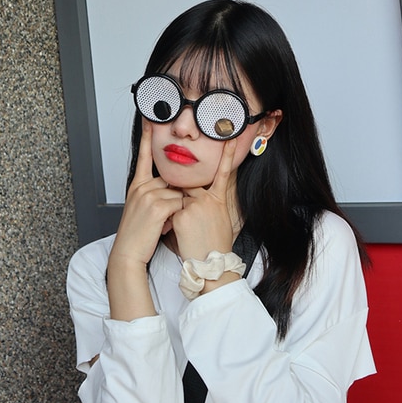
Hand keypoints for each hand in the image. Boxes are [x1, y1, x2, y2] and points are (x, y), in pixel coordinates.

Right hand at [109, 121, 183, 269]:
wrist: (128, 253)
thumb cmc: (138, 233)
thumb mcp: (143, 209)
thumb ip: (155, 194)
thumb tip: (174, 190)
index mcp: (137, 185)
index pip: (144, 155)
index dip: (147, 136)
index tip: (149, 118)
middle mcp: (141, 186)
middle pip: (172, 180)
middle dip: (175, 198)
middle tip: (162, 218)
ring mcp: (148, 195)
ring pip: (178, 193)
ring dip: (177, 210)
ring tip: (162, 225)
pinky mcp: (157, 206)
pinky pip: (179, 204)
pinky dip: (177, 216)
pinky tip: (165, 226)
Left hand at [171, 138, 237, 262]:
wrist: (211, 265)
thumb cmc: (215, 245)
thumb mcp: (220, 219)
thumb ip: (210, 202)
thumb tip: (200, 195)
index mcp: (219, 198)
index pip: (223, 172)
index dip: (227, 155)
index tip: (230, 138)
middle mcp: (208, 198)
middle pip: (189, 186)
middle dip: (184, 197)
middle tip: (194, 218)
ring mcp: (195, 205)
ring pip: (178, 198)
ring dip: (177, 210)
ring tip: (191, 231)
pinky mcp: (182, 214)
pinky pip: (171, 210)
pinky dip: (172, 221)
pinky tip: (183, 234)